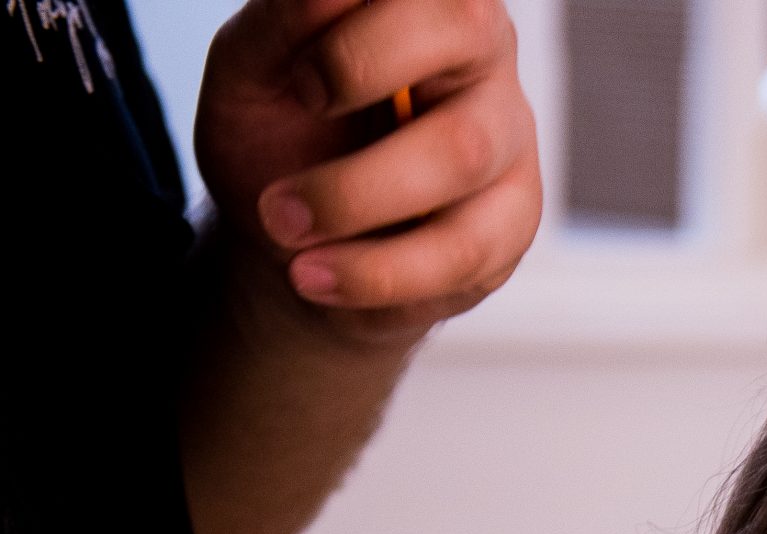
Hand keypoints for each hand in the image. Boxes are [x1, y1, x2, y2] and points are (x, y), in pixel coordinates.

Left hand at [194, 0, 542, 344]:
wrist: (300, 244)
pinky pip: (464, 249)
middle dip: (359, 69)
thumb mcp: (251, 71)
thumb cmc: (282, 138)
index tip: (298, 79)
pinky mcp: (515, 220)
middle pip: (467, 27)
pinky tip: (316, 276)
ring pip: (463, 152)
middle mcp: (481, 53)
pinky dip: (376, 271)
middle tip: (296, 112)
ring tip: (283, 225)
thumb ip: (281, 22)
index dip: (358, 22)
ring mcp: (510, 137)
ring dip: (354, 196)